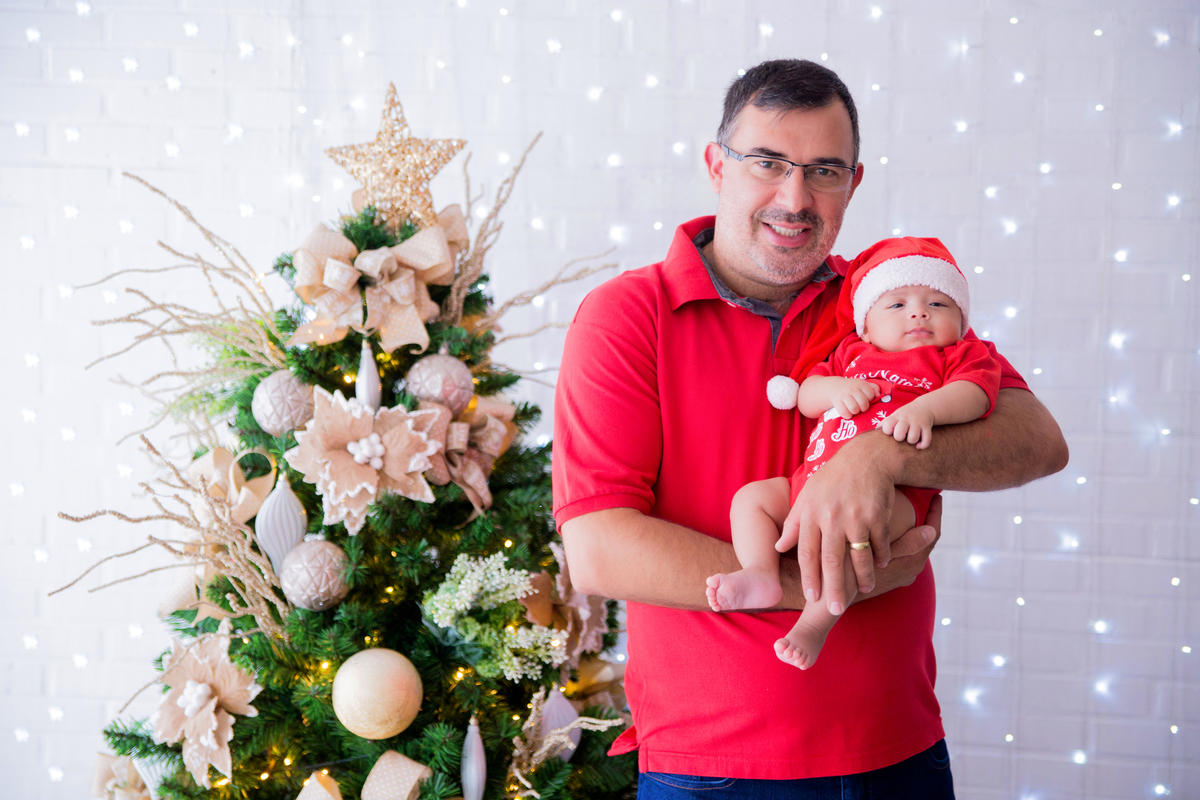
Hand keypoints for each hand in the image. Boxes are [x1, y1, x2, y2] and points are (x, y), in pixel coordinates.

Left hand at [776, 434, 900, 614]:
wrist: (867, 458)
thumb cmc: (833, 480)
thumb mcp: (808, 496)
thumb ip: (794, 524)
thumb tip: (778, 546)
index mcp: (812, 514)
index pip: (808, 552)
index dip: (809, 577)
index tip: (811, 597)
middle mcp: (832, 517)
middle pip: (832, 560)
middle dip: (834, 587)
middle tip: (835, 610)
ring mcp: (856, 516)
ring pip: (859, 555)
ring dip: (863, 577)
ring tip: (864, 591)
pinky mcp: (878, 515)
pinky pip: (880, 543)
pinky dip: (881, 557)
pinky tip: (880, 567)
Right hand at [830, 378, 878, 418]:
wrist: (835, 386)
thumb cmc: (853, 388)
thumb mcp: (864, 385)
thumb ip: (874, 389)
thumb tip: (879, 396)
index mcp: (861, 384)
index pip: (871, 395)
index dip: (870, 400)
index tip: (865, 400)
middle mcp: (852, 388)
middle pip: (863, 403)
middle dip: (863, 408)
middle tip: (860, 407)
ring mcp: (843, 395)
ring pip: (854, 409)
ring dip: (855, 412)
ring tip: (854, 409)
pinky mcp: (836, 401)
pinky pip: (844, 413)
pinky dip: (847, 415)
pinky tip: (848, 412)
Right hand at [852, 495, 941, 602]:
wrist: (829, 594)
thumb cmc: (848, 570)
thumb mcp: (877, 552)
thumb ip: (906, 544)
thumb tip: (931, 531)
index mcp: (911, 563)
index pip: (932, 533)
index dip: (935, 513)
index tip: (935, 497)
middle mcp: (909, 570)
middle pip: (922, 539)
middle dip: (923, 518)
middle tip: (921, 496)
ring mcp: (899, 574)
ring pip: (910, 545)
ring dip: (910, 527)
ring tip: (905, 507)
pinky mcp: (887, 575)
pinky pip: (898, 551)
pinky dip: (898, 537)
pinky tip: (887, 525)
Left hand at [880, 403, 934, 448]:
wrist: (924, 407)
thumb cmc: (904, 415)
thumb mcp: (894, 416)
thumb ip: (885, 423)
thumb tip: (874, 431)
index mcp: (896, 417)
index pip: (887, 425)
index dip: (887, 431)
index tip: (891, 431)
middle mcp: (906, 419)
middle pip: (899, 433)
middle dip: (899, 438)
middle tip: (902, 436)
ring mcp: (917, 423)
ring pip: (913, 438)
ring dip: (912, 442)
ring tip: (910, 439)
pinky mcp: (927, 427)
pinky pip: (926, 440)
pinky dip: (923, 445)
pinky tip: (919, 445)